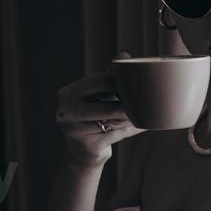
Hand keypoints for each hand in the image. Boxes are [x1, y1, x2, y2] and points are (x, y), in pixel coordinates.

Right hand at [56, 49, 146, 167]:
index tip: (137, 82)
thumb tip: (125, 54)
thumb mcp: (97, 99)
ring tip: (142, 112)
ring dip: (130, 116)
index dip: (121, 81)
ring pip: (112, 118)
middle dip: (127, 101)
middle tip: (144, 99)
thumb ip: (109, 80)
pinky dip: (130, 129)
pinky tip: (141, 125)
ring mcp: (73, 129)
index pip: (100, 80)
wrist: (82, 156)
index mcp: (68, 93)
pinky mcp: (86, 145)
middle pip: (106, 100)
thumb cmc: (93, 122)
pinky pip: (115, 134)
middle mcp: (66, 110)